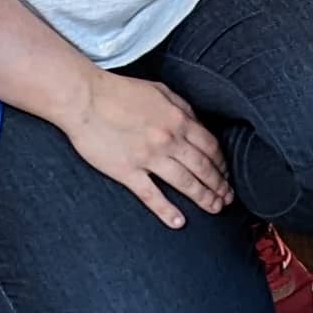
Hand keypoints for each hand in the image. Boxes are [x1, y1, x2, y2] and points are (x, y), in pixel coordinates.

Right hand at [53, 67, 232, 228]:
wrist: (84, 98)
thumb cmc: (121, 91)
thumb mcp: (160, 91)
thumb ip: (183, 108)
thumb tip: (198, 125)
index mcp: (179, 120)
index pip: (211, 147)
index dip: (222, 164)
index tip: (226, 174)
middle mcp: (169, 140)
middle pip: (203, 168)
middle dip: (219, 185)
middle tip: (228, 198)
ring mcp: (148, 158)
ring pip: (185, 183)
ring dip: (204, 198)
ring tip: (215, 209)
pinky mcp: (127, 172)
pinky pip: (151, 195)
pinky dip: (166, 210)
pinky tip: (178, 222)